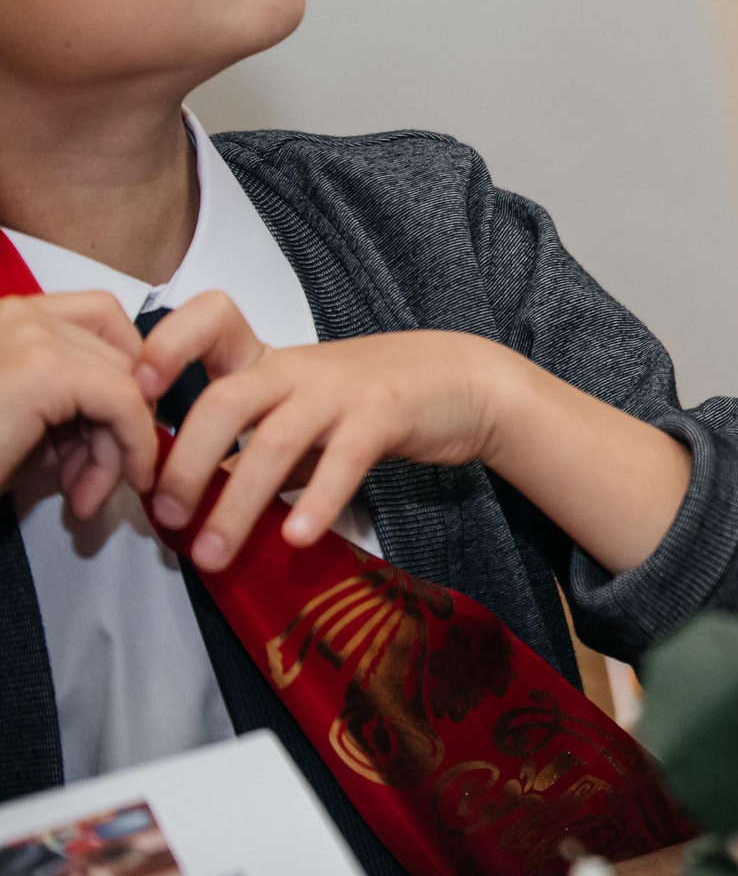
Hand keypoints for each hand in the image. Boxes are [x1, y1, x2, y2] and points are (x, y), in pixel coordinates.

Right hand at [0, 291, 157, 521]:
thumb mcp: (15, 423)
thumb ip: (63, 408)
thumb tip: (120, 420)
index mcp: (9, 318)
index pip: (100, 321)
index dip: (122, 376)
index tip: (112, 433)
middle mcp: (19, 312)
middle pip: (116, 354)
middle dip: (116, 424)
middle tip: (89, 482)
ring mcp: (31, 334)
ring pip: (124, 381)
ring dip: (115, 448)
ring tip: (82, 498)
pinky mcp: (44, 370)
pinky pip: (123, 402)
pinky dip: (128, 448)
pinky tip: (93, 494)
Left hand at [145, 308, 514, 570]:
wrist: (464, 381)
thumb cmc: (372, 400)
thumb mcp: (302, 409)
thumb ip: (250, 444)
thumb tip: (190, 497)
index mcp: (271, 362)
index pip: (210, 321)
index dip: (166, 345)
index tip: (135, 391)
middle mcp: (299, 371)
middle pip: (225, 401)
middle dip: (183, 462)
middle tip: (166, 518)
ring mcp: (342, 391)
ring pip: (274, 441)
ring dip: (236, 503)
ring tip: (213, 553)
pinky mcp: (386, 415)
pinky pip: (343, 459)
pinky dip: (316, 500)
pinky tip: (297, 537)